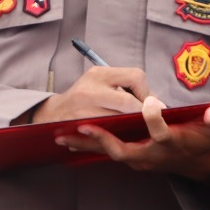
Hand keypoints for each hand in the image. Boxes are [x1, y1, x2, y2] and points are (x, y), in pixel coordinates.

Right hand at [27, 66, 145, 123]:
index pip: (135, 77)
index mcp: (100, 73)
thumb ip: (123, 87)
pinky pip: (106, 131)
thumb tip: (154, 101)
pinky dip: (118, 134)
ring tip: (136, 127)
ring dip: (131, 125)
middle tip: (148, 120)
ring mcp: (84, 107)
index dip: (148, 93)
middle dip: (142, 113)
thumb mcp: (99, 82)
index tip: (151, 105)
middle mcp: (91, 88)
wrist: (54, 113)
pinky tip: (121, 135)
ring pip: (119, 119)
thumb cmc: (83, 98)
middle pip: (128, 101)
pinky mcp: (79, 125)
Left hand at [55, 95, 209, 184]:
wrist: (200, 164)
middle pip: (123, 151)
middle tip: (82, 126)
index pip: (162, 134)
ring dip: (87, 146)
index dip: (155, 119)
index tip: (147, 101)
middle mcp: (152, 155)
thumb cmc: (206, 142)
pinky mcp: (132, 157)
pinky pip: (107, 153)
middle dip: (103, 140)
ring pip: (109, 153)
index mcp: (173, 144)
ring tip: (61, 137)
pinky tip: (69, 139)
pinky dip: (89, 147)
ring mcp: (140, 159)